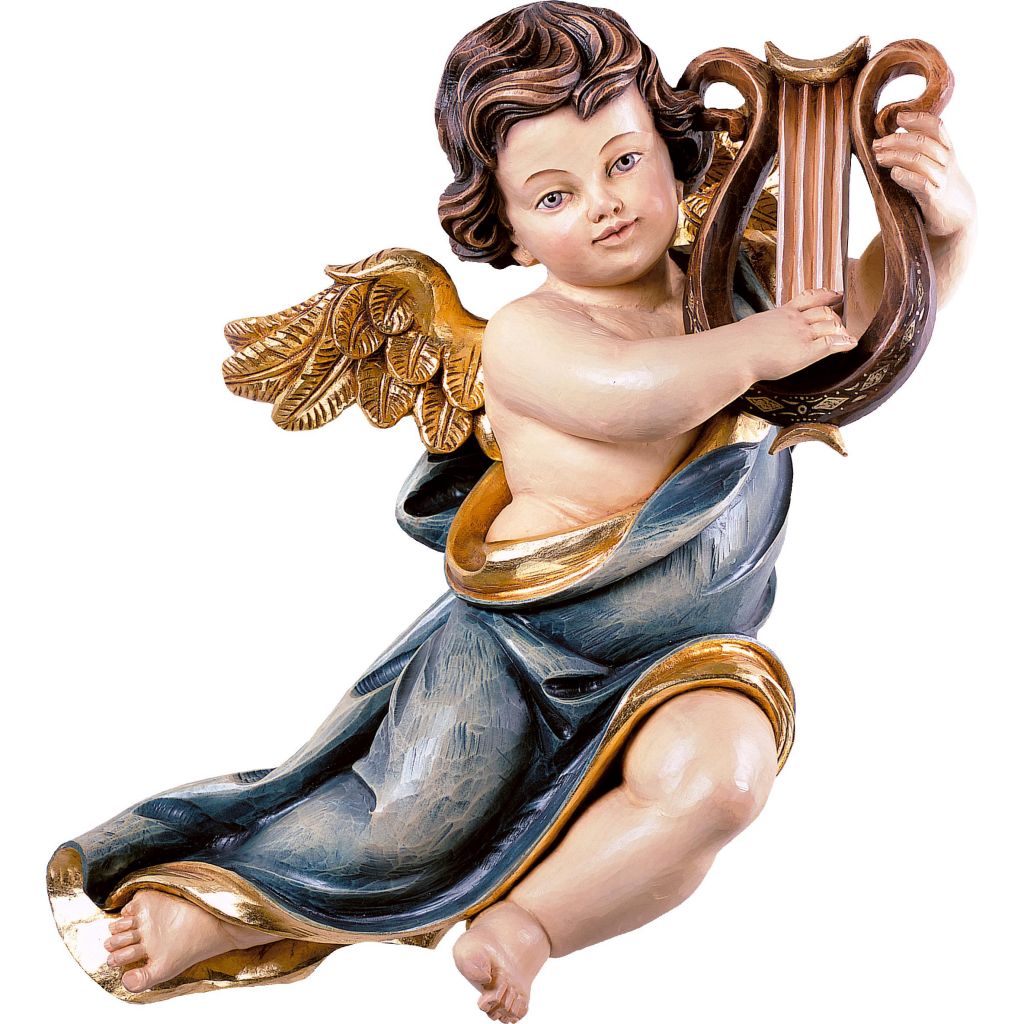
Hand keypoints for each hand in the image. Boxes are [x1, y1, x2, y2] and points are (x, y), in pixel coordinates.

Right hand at [744, 289, 856, 381]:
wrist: (736, 353)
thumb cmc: (736, 345)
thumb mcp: (750, 327)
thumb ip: (760, 328)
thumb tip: (751, 334)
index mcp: (780, 313)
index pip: (808, 298)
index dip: (826, 295)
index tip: (836, 293)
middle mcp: (794, 320)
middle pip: (823, 311)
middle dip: (835, 316)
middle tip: (841, 322)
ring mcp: (801, 334)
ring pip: (830, 325)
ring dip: (840, 330)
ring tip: (846, 335)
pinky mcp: (806, 351)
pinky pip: (831, 343)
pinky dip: (844, 342)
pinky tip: (851, 343)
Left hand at [872, 111, 975, 237]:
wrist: (958, 215)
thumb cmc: (939, 185)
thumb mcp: (936, 164)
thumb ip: (922, 150)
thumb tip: (893, 137)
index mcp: (946, 149)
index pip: (936, 126)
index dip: (918, 119)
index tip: (899, 118)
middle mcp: (946, 161)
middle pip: (922, 142)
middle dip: (896, 140)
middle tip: (877, 144)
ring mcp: (941, 179)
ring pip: (919, 160)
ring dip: (895, 156)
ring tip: (879, 157)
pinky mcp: (934, 197)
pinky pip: (921, 183)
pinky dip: (906, 176)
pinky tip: (894, 173)